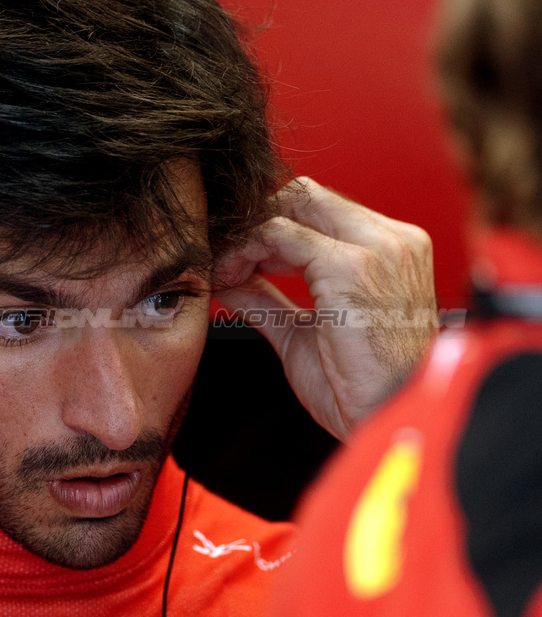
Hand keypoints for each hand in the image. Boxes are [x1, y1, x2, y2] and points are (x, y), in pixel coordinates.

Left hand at [214, 177, 437, 440]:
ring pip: (290, 206)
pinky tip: (230, 278)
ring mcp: (377, 248)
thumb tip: (232, 278)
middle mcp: (391, 240)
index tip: (236, 261)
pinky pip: (280, 233)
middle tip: (225, 263)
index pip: (319, 209)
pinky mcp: (351, 266)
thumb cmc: (360, 390)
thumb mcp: (304, 333)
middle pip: (303, 196)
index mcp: (391, 251)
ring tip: (224, 274)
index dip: (268, 228)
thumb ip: (268, 299)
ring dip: (245, 238)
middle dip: (255, 224)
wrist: (387, 421)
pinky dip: (245, 249)